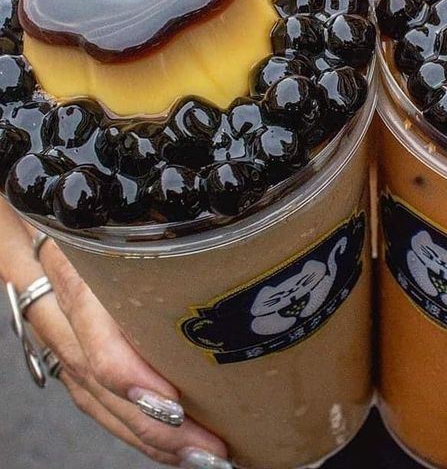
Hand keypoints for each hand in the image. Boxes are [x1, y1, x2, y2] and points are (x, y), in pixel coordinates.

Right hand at [0, 200, 230, 468]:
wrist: (32, 193)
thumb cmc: (93, 187)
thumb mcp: (119, 197)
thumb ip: (155, 216)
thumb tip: (232, 216)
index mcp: (70, 256)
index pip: (92, 328)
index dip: (128, 373)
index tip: (174, 405)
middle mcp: (54, 296)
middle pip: (95, 375)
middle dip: (151, 423)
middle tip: (209, 447)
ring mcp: (54, 323)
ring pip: (88, 393)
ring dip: (143, 432)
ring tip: (200, 455)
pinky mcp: (62, 338)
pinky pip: (84, 391)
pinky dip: (124, 420)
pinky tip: (165, 439)